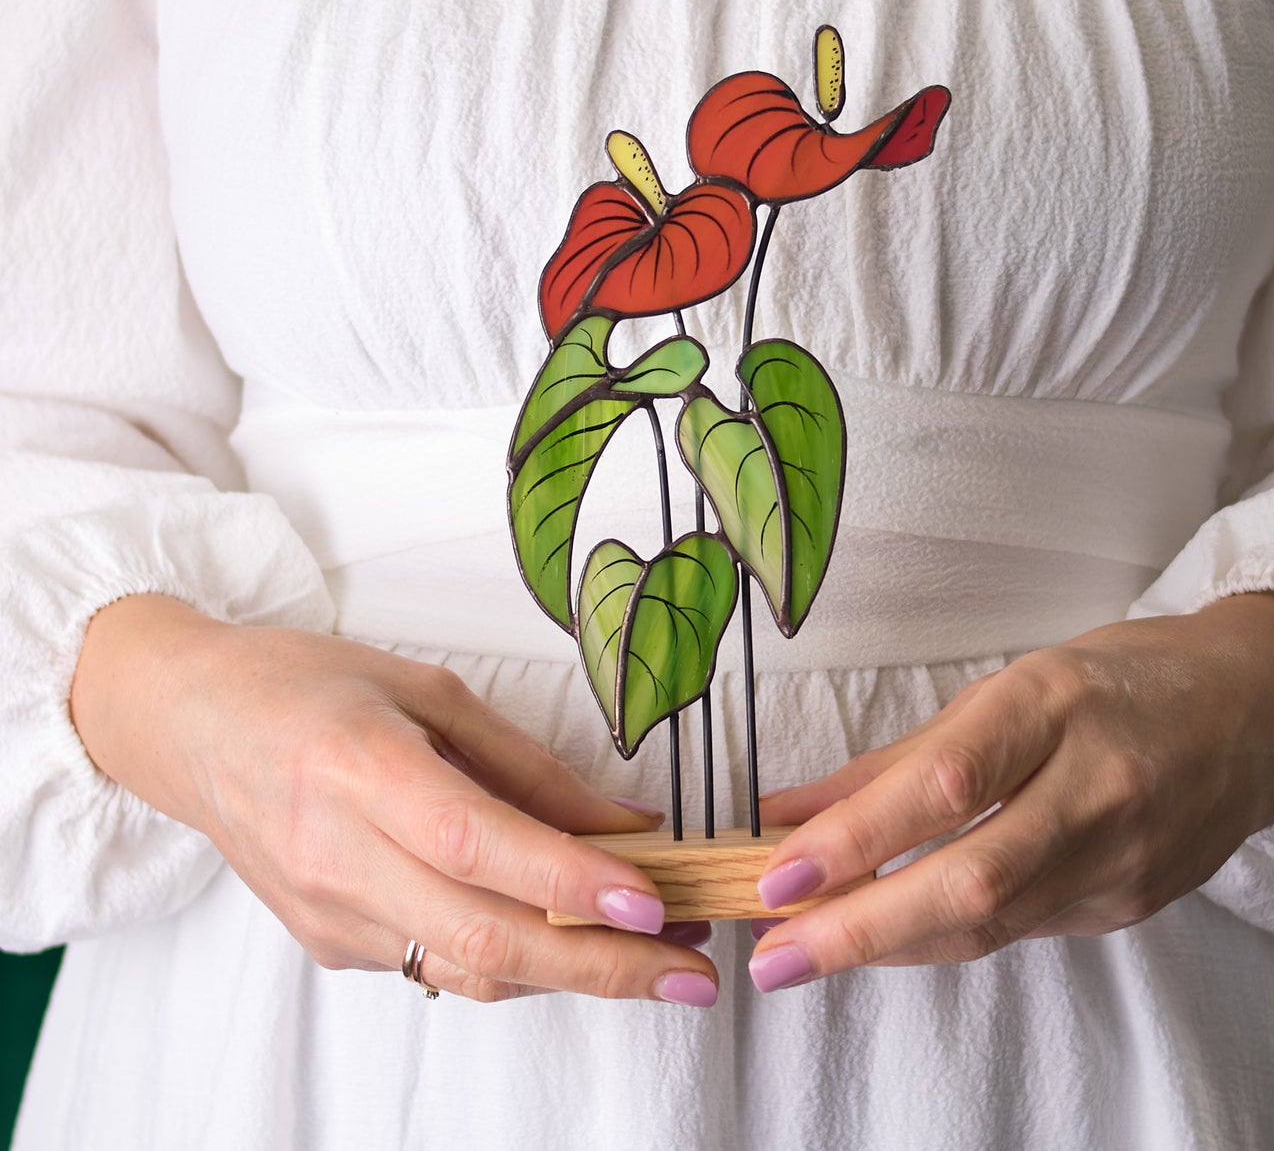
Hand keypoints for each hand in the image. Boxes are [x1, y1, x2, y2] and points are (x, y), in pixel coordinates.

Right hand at [70, 594, 718, 1005]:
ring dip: (574, 973)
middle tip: (693, 970)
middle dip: (604, 967)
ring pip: (470, 969)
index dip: (570, 881)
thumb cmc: (309, 687)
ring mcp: (330, 915)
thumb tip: (623, 823)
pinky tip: (572, 939)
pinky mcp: (331, 944)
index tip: (655, 902)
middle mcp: (339, 857)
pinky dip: (516, 960)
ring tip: (661, 957)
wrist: (193, 728)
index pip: (477, 845)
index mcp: (361, 771)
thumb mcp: (428, 691)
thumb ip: (526, 766)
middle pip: (484, 939)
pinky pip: (440, 966)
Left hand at [747, 591, 1273, 991]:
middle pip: (972, 879)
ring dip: (890, 943)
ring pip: (991, 923)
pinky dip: (946, 936)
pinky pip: (1020, 930)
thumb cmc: (1115, 681)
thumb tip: (795, 809)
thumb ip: (902, 757)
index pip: (949, 782)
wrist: (1254, 716)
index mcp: (1055, 705)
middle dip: (861, 926)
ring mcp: (1124, 857)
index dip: (860, 834)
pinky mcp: (1132, 905)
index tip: (780, 869)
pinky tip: (891, 933)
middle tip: (775, 949)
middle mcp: (1097, 785)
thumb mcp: (1008, 686)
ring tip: (806, 951)